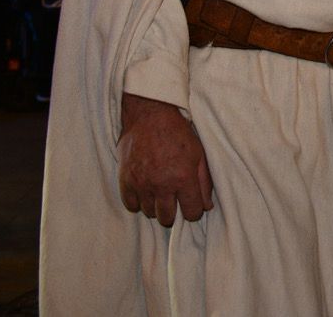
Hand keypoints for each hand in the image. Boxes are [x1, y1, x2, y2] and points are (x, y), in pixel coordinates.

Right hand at [117, 93, 213, 226]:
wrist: (149, 115)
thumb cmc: (178, 133)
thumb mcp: (199, 154)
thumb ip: (204, 182)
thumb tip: (207, 206)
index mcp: (183, 178)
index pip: (191, 213)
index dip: (194, 211)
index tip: (191, 205)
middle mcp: (161, 185)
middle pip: (167, 218)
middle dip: (173, 212)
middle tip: (174, 200)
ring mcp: (141, 183)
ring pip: (149, 212)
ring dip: (155, 205)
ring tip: (159, 192)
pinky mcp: (125, 180)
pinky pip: (130, 204)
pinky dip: (138, 201)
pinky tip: (144, 190)